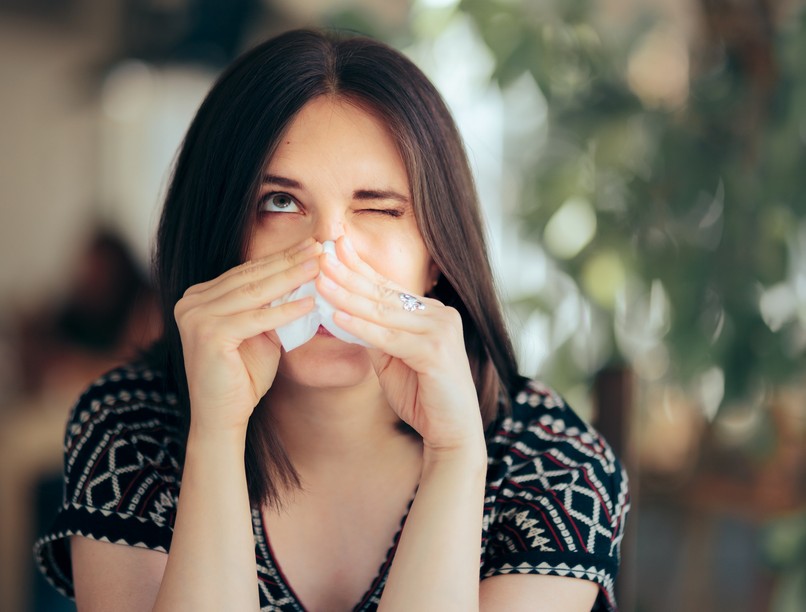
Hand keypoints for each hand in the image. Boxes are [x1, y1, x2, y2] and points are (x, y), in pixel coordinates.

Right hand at [174, 238, 321, 433]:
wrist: (223, 417)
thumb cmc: (243, 377)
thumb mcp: (260, 333)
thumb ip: (272, 307)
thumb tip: (305, 280)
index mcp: (200, 297)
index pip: (247, 272)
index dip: (280, 259)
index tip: (309, 247)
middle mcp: (191, 302)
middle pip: (250, 277)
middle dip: (288, 261)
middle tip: (318, 248)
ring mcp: (196, 317)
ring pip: (254, 292)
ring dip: (291, 278)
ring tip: (319, 267)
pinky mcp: (208, 335)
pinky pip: (256, 318)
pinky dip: (285, 311)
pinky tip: (309, 303)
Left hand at [316, 237, 484, 453]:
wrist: (452, 432)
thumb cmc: (423, 395)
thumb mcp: (391, 358)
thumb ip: (374, 334)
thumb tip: (343, 312)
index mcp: (429, 312)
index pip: (387, 286)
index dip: (359, 266)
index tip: (333, 245)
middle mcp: (438, 314)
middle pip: (383, 292)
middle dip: (348, 273)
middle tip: (320, 253)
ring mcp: (440, 330)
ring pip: (383, 311)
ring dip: (347, 295)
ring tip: (319, 281)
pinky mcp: (436, 350)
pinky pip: (389, 337)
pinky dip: (361, 327)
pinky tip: (336, 316)